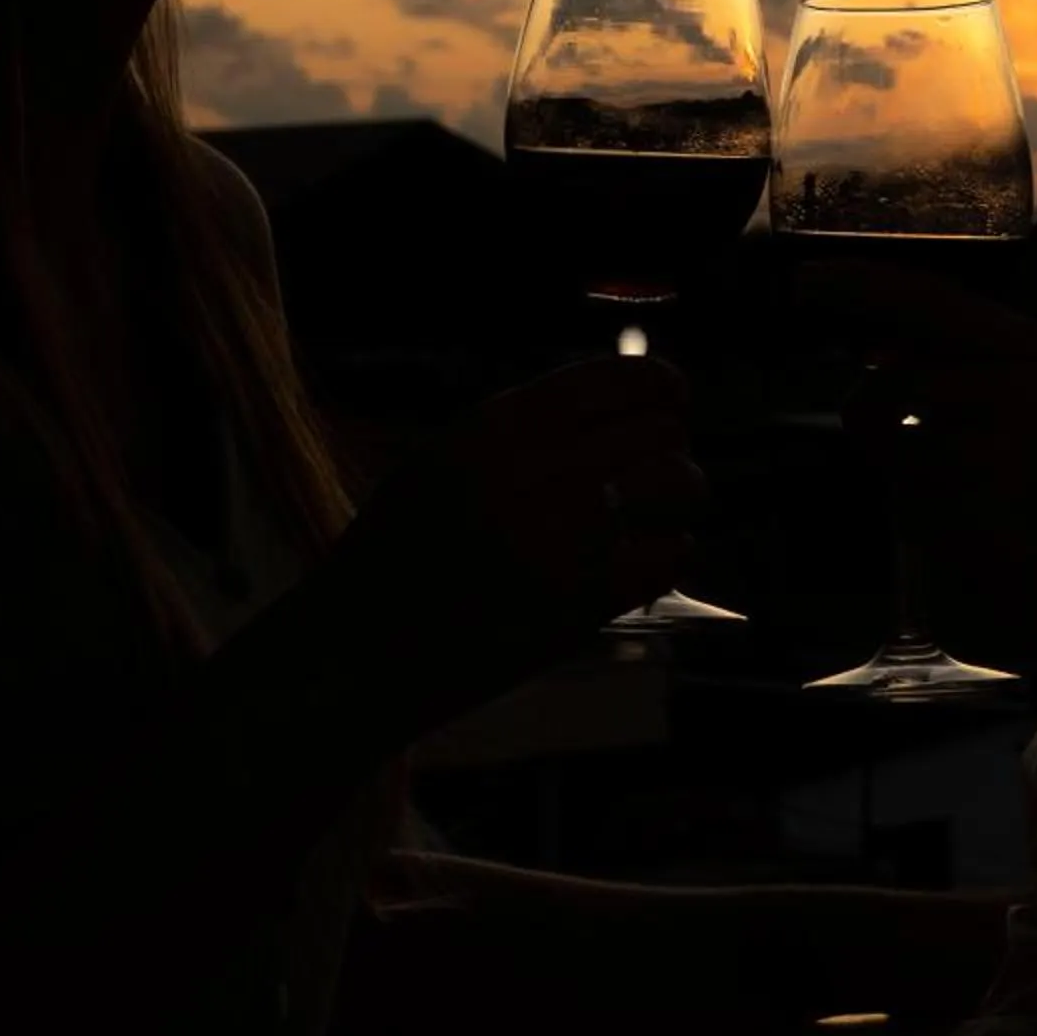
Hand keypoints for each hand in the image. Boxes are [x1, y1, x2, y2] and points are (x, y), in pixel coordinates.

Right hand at [321, 355, 704, 731]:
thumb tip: (618, 405)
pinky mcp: (581, 603)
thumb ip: (519, 433)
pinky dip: (672, 554)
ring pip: (677, 484)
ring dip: (683, 495)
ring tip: (667, 512)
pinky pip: (671, 555)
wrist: (353, 656)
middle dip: (669, 448)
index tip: (673, 398)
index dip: (658, 384)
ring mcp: (560, 538)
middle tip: (662, 470)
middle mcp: (531, 472)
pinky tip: (651, 559)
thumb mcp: (440, 465)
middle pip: (658, 430)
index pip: (612, 379)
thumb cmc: (394, 560)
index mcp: (492, 428)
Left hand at [801, 258, 1036, 705]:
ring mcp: (1002, 464)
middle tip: (911, 449)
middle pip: (887, 389)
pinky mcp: (981, 533)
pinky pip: (914, 521)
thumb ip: (993, 374)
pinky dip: (935, 536)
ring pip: (895, 459)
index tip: (804, 282)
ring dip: (915, 486)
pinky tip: (997, 550)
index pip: (933, 304)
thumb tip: (884, 356)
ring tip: (986, 513)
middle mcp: (1026, 396)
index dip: (860, 287)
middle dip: (878, 420)